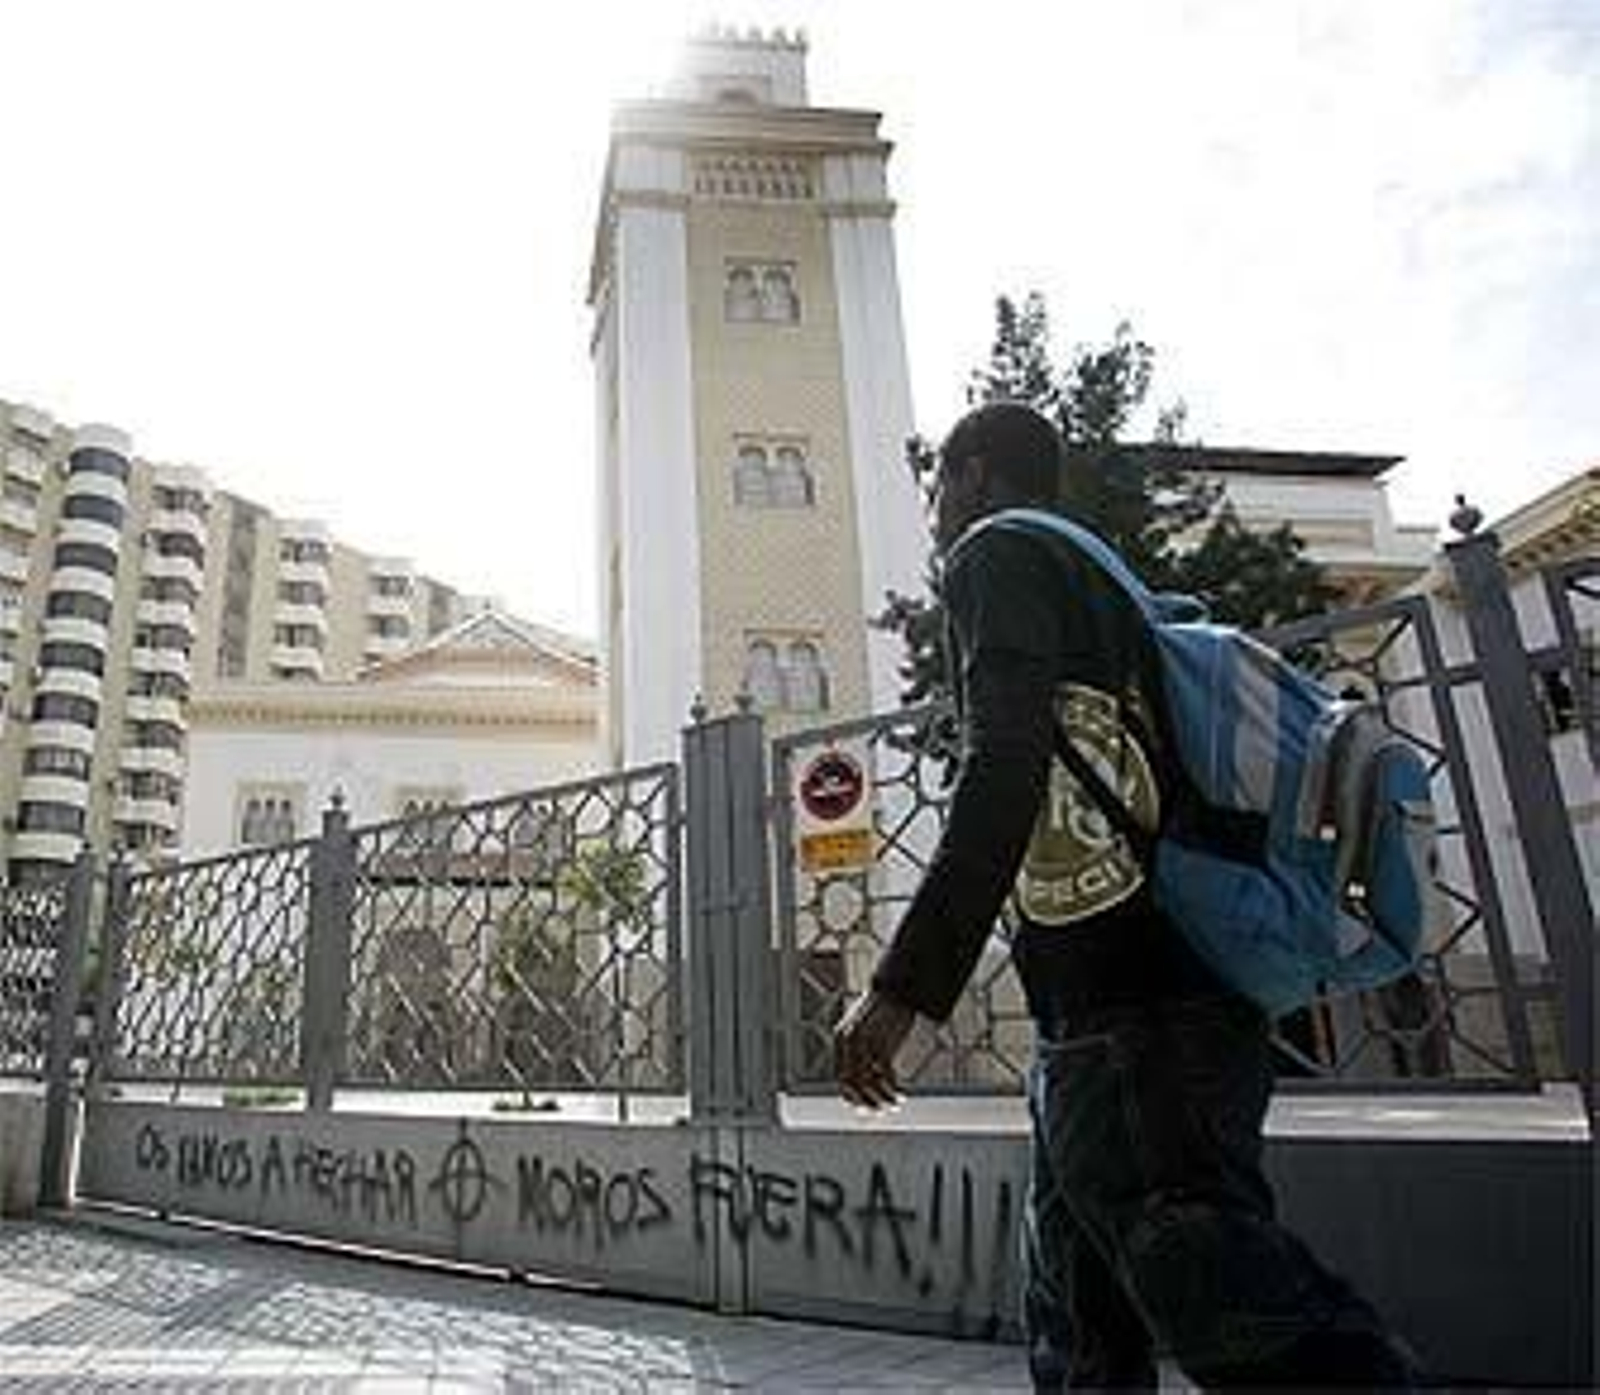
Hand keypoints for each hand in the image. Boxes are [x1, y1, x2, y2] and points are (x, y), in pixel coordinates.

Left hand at [834, 989, 915, 1109]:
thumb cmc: (884, 1008)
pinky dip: (893, 1091)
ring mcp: (865, 1043)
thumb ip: (859, 1047)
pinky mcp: (882, 1043)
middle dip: (866, 1103)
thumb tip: (866, 1072)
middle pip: (851, 1084)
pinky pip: (885, 1076)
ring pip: (868, 1084)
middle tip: (881, 1112)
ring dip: (881, 1100)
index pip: (841, 1078)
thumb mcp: (864, 1026)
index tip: (865, 1108)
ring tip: (894, 1105)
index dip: (852, 1098)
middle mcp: (849, 1042)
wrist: (898, 986)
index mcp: (841, 1038)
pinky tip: (901, 1095)